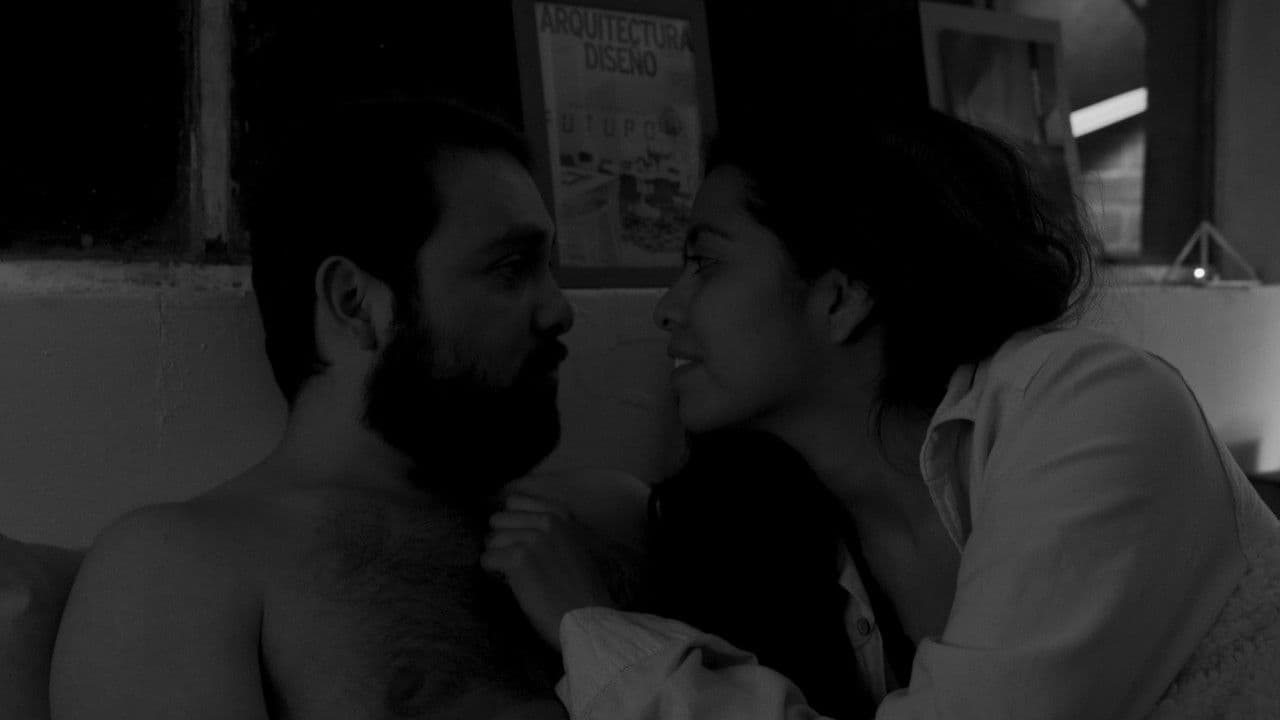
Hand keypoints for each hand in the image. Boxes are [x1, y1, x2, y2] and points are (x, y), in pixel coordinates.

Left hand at [481, 493, 615, 651]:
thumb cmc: (581, 589)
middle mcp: (547, 521)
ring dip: (498, 558)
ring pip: (491, 540)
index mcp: (561, 515)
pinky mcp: (519, 560)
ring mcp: (533, 539)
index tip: (517, 541)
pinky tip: (512, 584)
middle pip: (498, 520)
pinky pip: (487, 559)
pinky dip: (494, 573)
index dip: (510, 523)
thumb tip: (513, 520)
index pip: (514, 501)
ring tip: (516, 575)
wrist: (589, 619)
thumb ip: (550, 528)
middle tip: (516, 562)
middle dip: (502, 540)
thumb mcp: (574, 544)